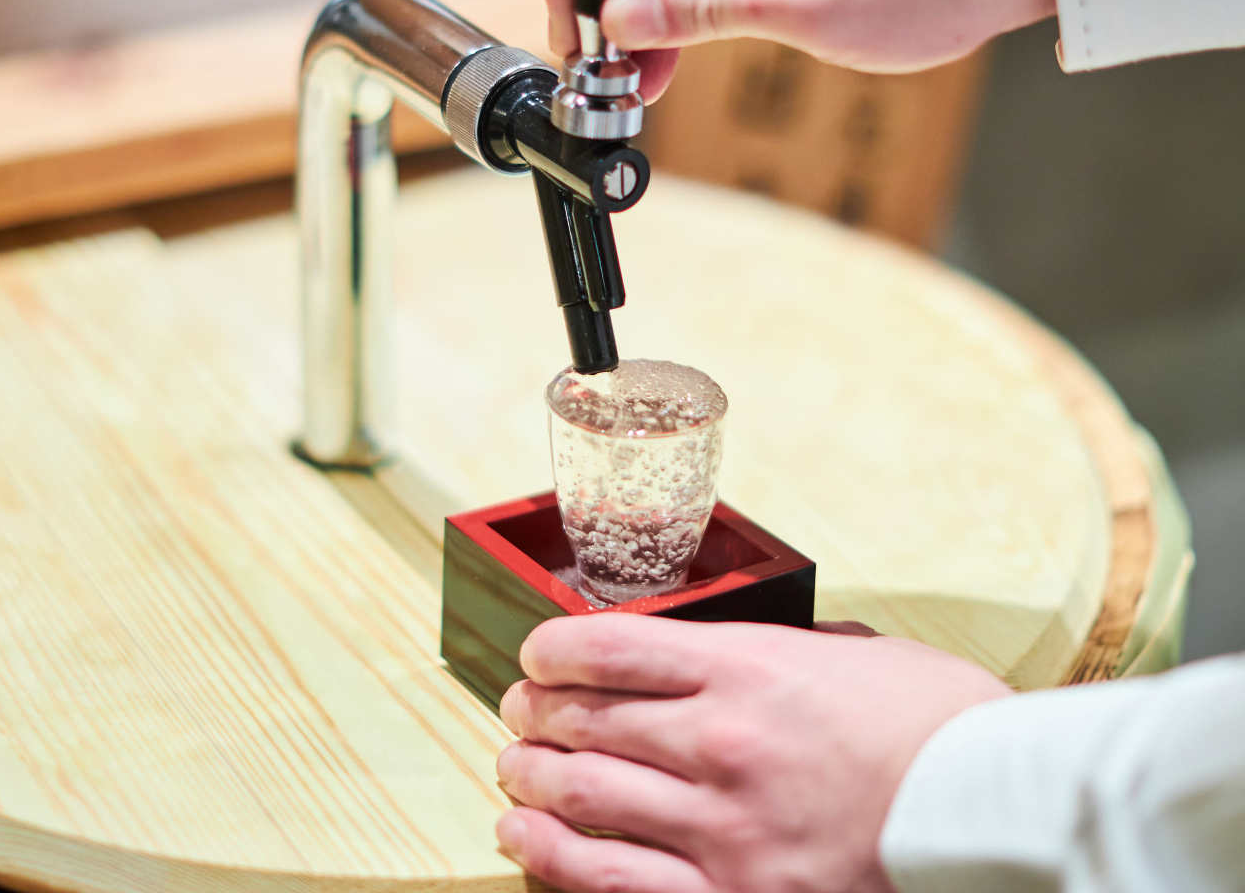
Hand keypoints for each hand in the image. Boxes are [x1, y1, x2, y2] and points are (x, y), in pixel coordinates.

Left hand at [495, 614, 1009, 892]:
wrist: (1002, 815)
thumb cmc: (939, 725)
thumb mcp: (853, 652)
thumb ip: (777, 646)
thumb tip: (724, 650)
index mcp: (748, 668)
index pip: (608, 648)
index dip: (551, 648)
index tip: (537, 652)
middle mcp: (721, 744)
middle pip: (584, 721)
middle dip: (533, 712)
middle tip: (517, 710)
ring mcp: (725, 831)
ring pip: (583, 799)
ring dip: (531, 780)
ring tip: (512, 770)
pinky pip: (616, 885)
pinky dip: (555, 859)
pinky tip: (524, 839)